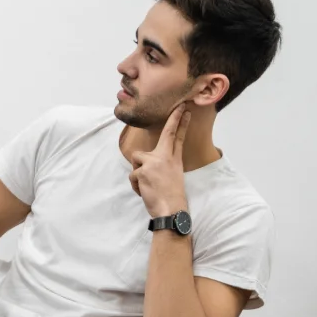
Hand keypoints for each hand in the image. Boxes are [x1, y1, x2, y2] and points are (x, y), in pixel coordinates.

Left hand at [128, 104, 190, 218]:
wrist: (170, 209)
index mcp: (174, 159)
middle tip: (180, 107)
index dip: (180, 123)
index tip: (185, 109)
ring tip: (148, 185)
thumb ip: (164, 164)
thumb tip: (147, 160)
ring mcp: (153, 162)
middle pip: (167, 134)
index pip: (178, 137)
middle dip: (174, 119)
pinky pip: (132, 175)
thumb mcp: (173, 176)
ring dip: (138, 172)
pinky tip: (144, 192)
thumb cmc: (170, 197)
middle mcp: (166, 157)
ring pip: (137, 159)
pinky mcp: (142, 171)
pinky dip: (135, 185)